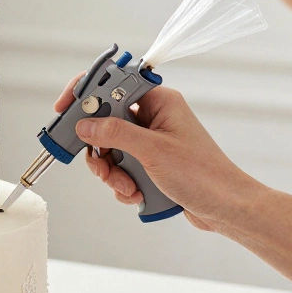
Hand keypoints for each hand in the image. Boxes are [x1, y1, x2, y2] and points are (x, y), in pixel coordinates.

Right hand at [54, 80, 262, 233]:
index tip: (65, 108)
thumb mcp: (153, 151)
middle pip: (106, 122)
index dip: (88, 93)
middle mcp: (154, 118)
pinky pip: (121, 168)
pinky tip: (136, 194)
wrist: (225, 208)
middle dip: (101, 150)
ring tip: (127, 187)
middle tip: (101, 165)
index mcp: (160, 101)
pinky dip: (122, 183)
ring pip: (111, 149)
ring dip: (112, 172)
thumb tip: (85, 125)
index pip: (115, 84)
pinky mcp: (150, 164)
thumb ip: (116, 134)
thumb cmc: (203, 174)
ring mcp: (151, 142)